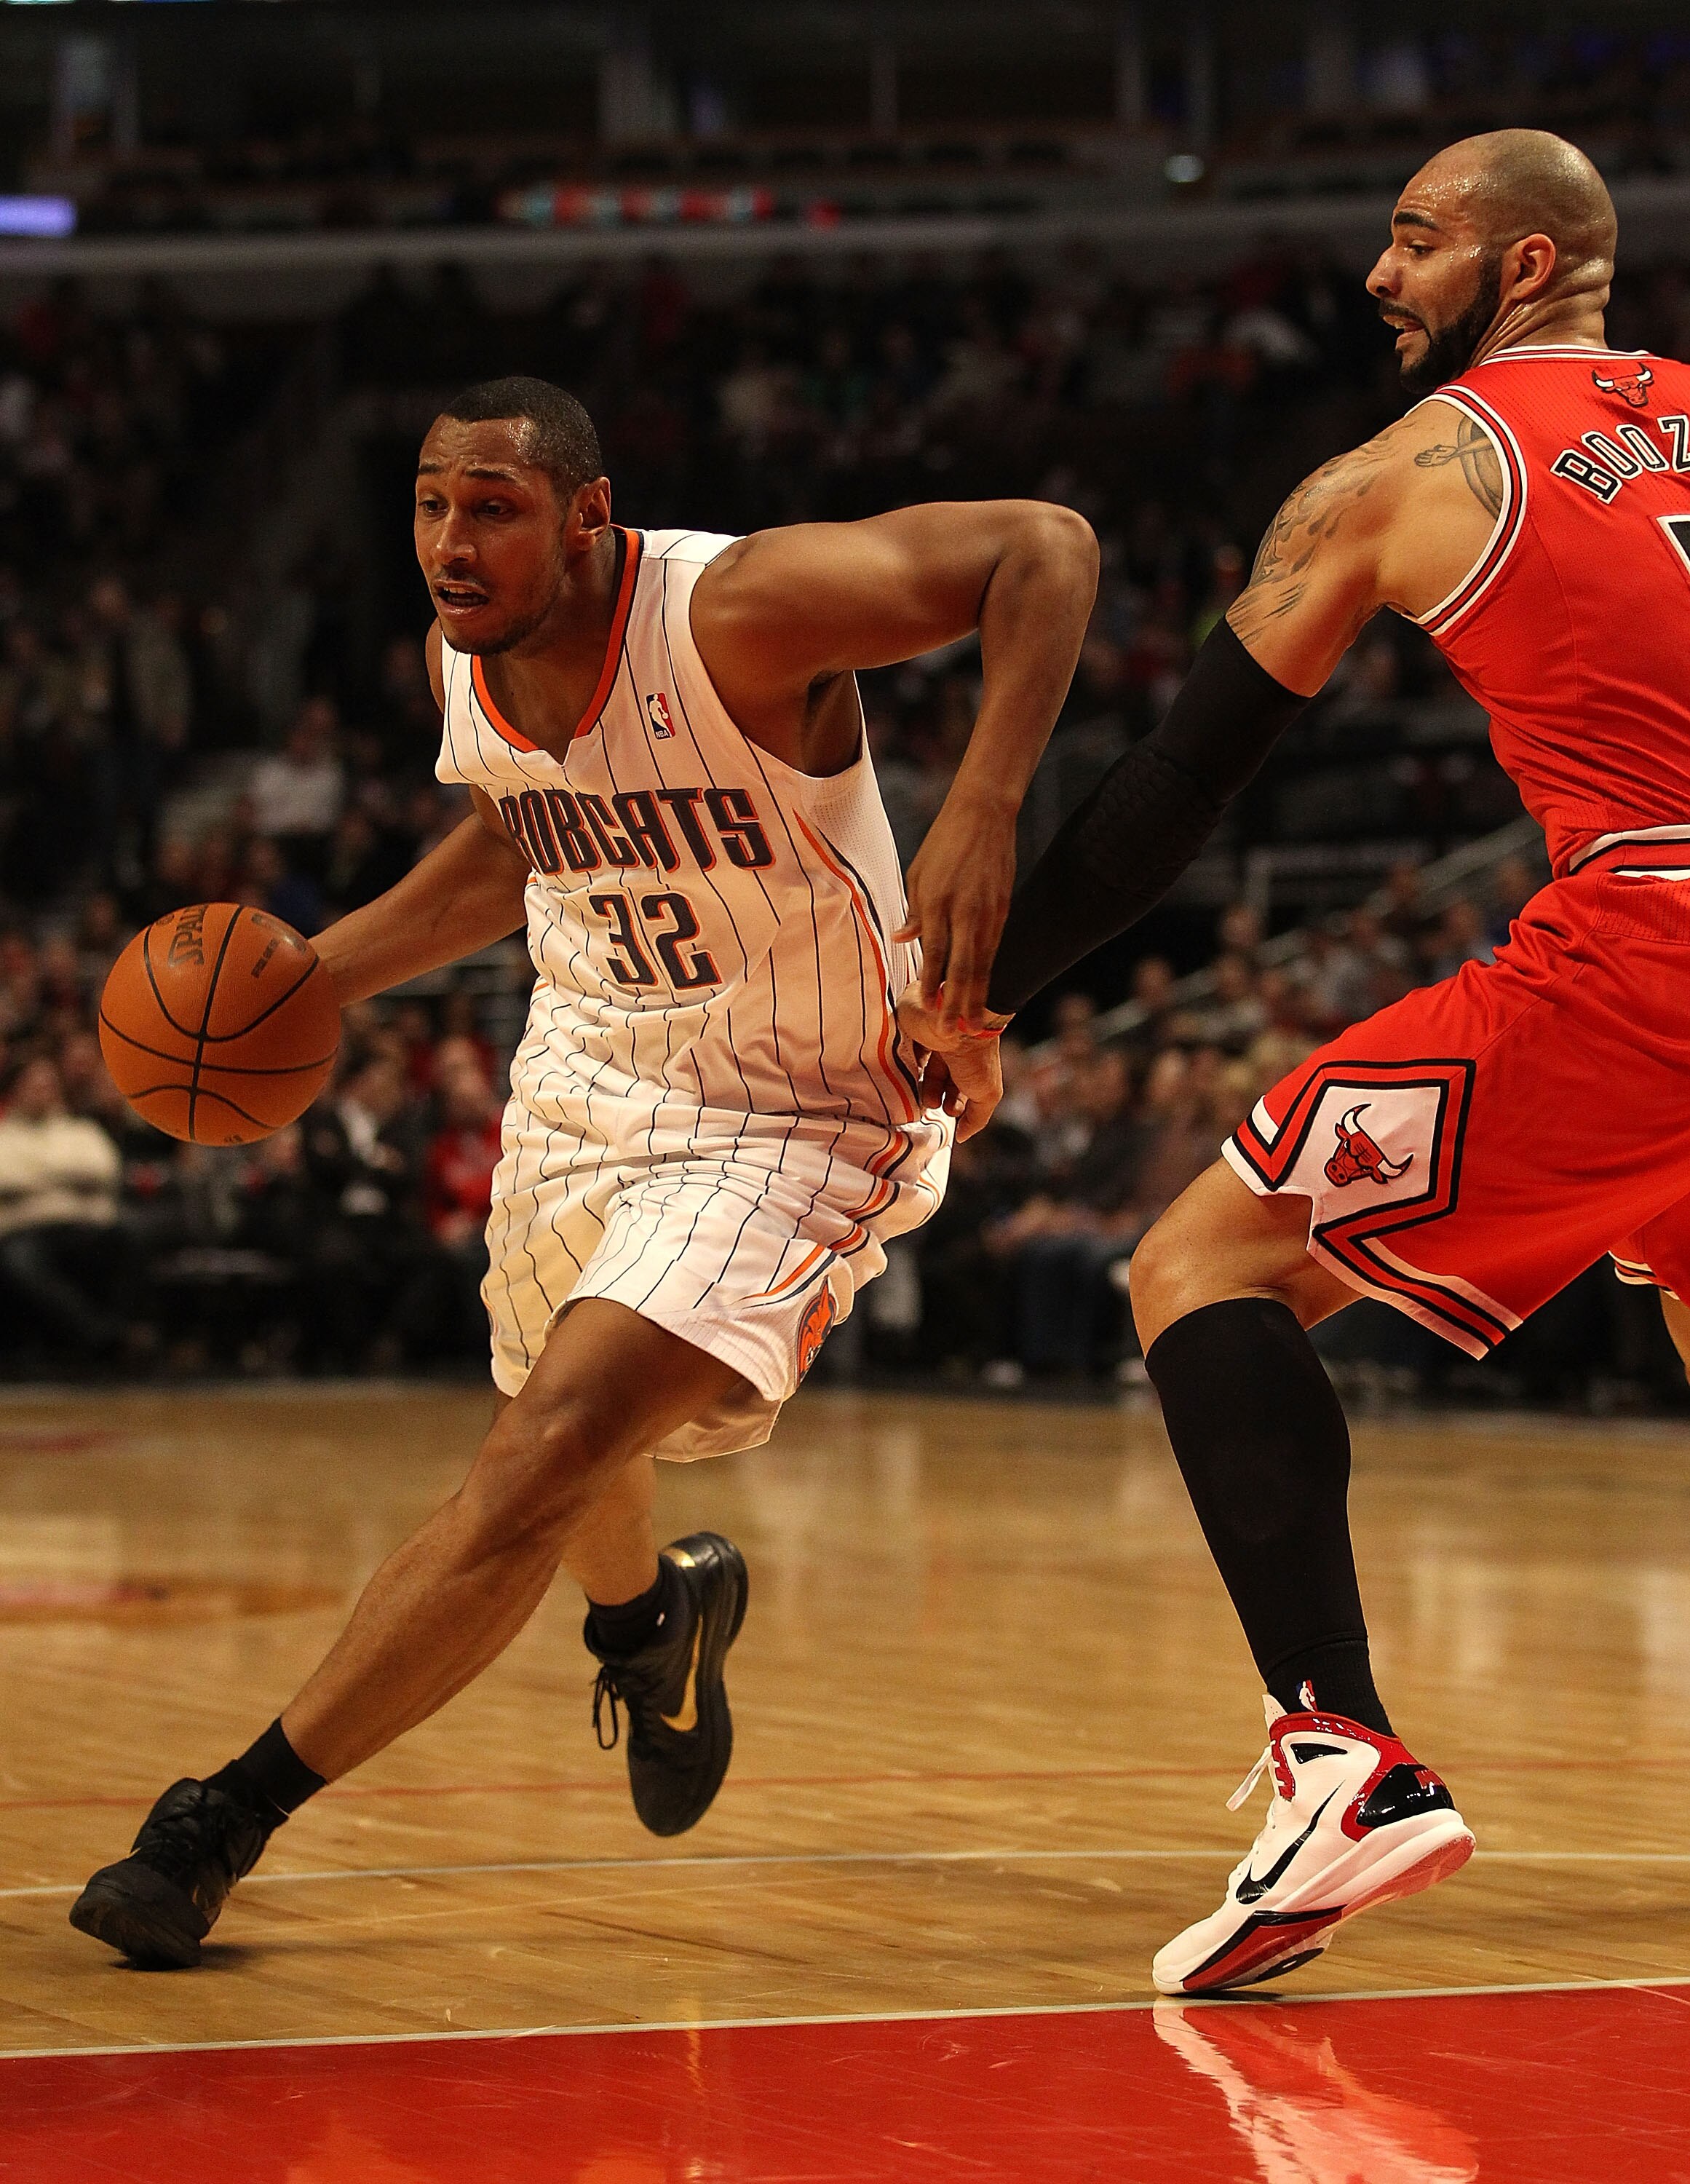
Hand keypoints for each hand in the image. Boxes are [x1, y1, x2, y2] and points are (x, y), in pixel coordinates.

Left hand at [893, 790, 1017, 1031]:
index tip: (927, 1009)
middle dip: (957, 1003)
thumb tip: (904, 940)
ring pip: (983, 963)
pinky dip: (989, 972)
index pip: (935, 953)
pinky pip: (994, 948)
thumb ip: (915, 911)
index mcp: (939, 902)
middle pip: (963, 967)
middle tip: (951, 1033)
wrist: (984, 814)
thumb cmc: (943, 843)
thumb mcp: (919, 874)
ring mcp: (989, 912)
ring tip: (971, 1024)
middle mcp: (966, 912)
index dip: (932, 984)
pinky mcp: (1004, 908)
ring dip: (977, 996)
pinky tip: (985, 990)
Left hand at [896, 986, 1004, 1142]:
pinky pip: (898, 1048)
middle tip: (930, 1104)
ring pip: (916, 1066)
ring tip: (917, 1092)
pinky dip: (898, 1063)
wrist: (958, 1022)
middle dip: (932, 1096)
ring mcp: (928, 1038)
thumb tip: (962, 1136)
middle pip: (934, 1079)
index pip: (955, 1087)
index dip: (952, 1102)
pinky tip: (900, 1073)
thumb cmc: (975, 1058)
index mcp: (968, 1062)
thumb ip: (977, 1118)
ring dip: (915, 1084)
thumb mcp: (987, 1094)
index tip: (949, 1111)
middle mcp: (949, 1050)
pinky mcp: (909, 1028)